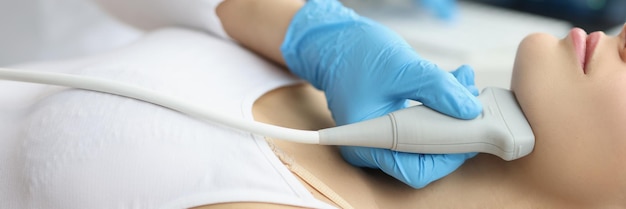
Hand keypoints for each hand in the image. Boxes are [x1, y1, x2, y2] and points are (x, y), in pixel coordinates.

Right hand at [281, 0, 481, 187]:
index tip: (469, 129)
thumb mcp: (403, 68)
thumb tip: (469, 110)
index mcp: (367, 143)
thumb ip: (438, 89)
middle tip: (471, 101)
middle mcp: (373, 148)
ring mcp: (383, 138)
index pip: (415, 169)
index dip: (447, 155)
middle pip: (424, 159)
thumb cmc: (357, 55)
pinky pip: (423, 127)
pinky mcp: (393, 126)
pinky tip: (452, 85)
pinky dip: (441, 109)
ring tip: (463, 85)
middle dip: (453, 130)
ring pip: (427, 142)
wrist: (337, 43)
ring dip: (452, 116)